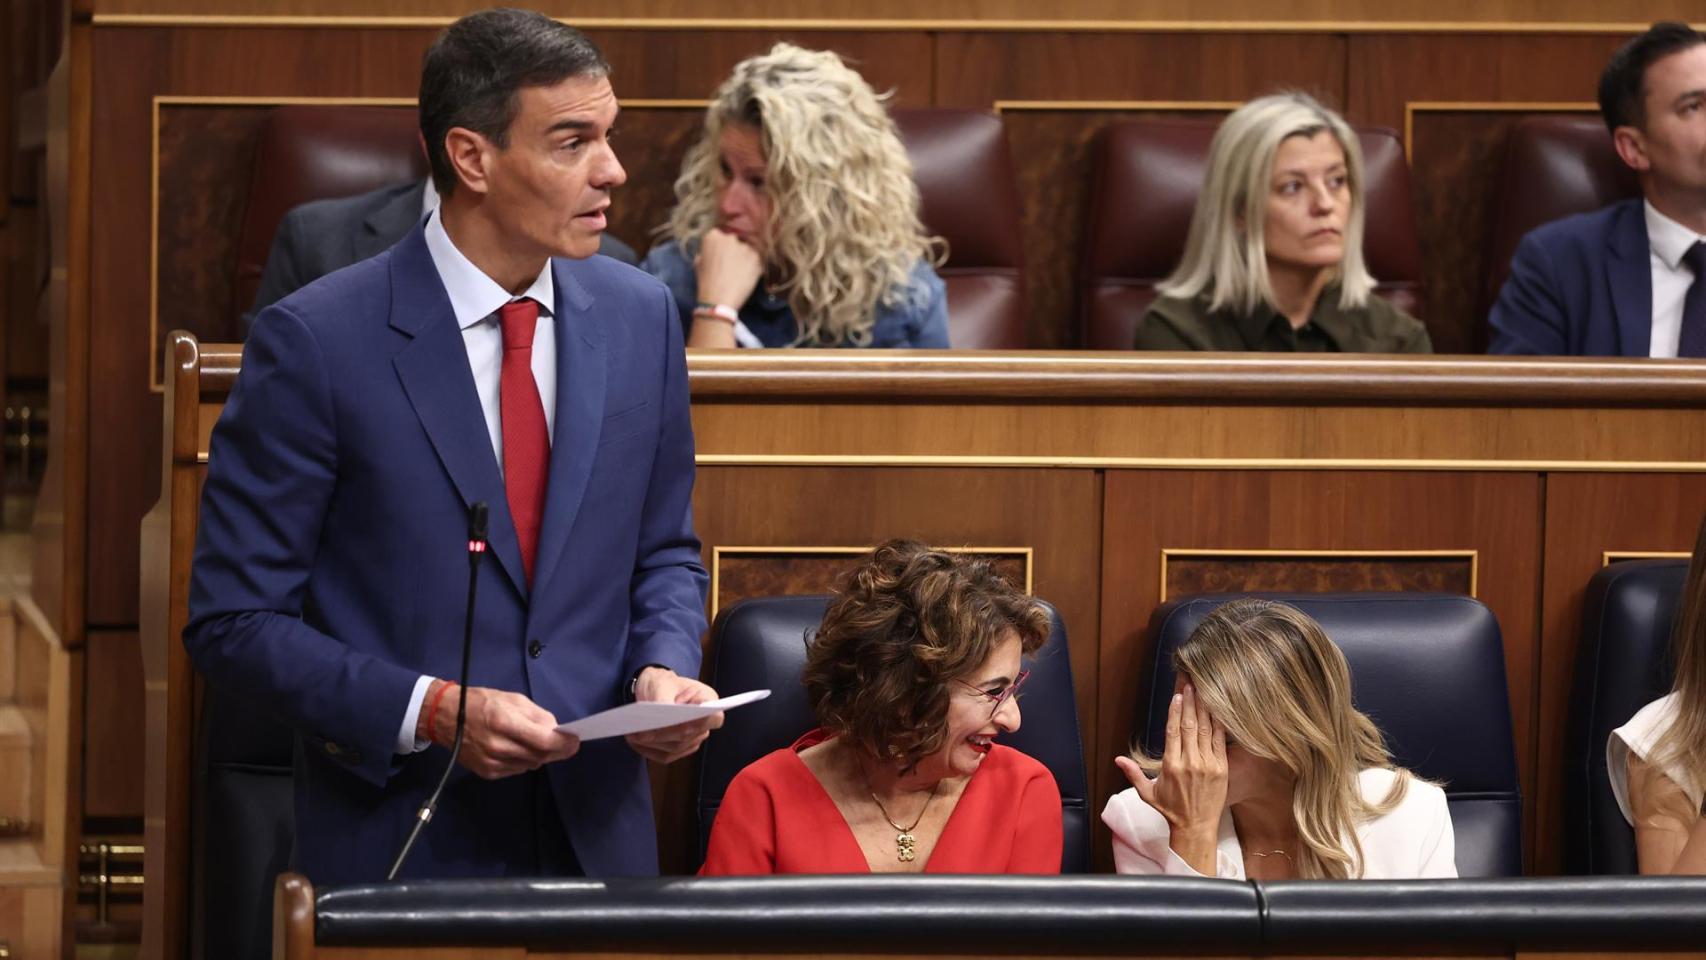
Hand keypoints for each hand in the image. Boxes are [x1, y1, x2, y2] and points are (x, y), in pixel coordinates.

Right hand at [419, 680, 579, 779]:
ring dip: (539, 755)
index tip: (575, 741)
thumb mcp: (513, 699)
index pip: (544, 741)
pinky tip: (518, 749)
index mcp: (504, 723)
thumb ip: (537, 716)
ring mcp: (492, 763)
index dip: (564, 744)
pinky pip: (517, 770)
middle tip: (564, 743)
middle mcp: (498, 746)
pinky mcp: (487, 773)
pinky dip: (524, 760)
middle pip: (540, 756)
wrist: (446, 718)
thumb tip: (556, 731)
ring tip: (535, 742)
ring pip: (531, 764)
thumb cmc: (481, 702)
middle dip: (556, 750)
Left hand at [625, 667, 723, 763]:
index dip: (702, 721)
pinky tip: (634, 742)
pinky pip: (665, 756)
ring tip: (632, 734)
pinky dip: (648, 750)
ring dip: (652, 743)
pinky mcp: (679, 749)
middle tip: (641, 731)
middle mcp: (704, 723)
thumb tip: (662, 718)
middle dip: (663, 734)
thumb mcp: (662, 684)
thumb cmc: (662, 684)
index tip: (684, 719)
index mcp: (707, 700)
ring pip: (675, 747)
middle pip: (688, 735)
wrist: (655, 691)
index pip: (714, 717)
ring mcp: (692, 738)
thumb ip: (664, 701)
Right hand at [694, 228, 764, 308]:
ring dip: (745, 259)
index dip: (721, 248)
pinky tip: (747, 277)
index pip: (719, 236)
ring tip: (740, 274)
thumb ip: (707, 251)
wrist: (719, 300)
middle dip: (734, 251)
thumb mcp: (699, 262)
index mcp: (713, 236)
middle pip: (735, 241)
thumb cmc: (706, 283)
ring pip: (747, 250)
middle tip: (732, 266)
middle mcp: (730, 238)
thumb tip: (714, 251)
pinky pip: (757, 260)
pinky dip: (754, 267)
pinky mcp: (757, 258)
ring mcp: (745, 247)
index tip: (722, 257)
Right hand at [1114, 683, 1226, 873]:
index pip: (1173, 731)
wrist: (1195, 828)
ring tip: (1204, 690)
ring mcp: (1208, 765)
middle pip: (1190, 726)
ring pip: (1206, 730)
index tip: (1177, 695)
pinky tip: (1218, 710)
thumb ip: (1133, 773)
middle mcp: (1190, 763)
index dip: (1175, 711)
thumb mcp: (1147, 793)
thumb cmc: (1170, 810)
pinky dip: (1219, 725)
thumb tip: (1118, 759)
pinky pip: (1220, 742)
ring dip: (1204, 709)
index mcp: (1171, 766)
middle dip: (1190, 703)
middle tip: (1191, 684)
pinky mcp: (1222, 768)